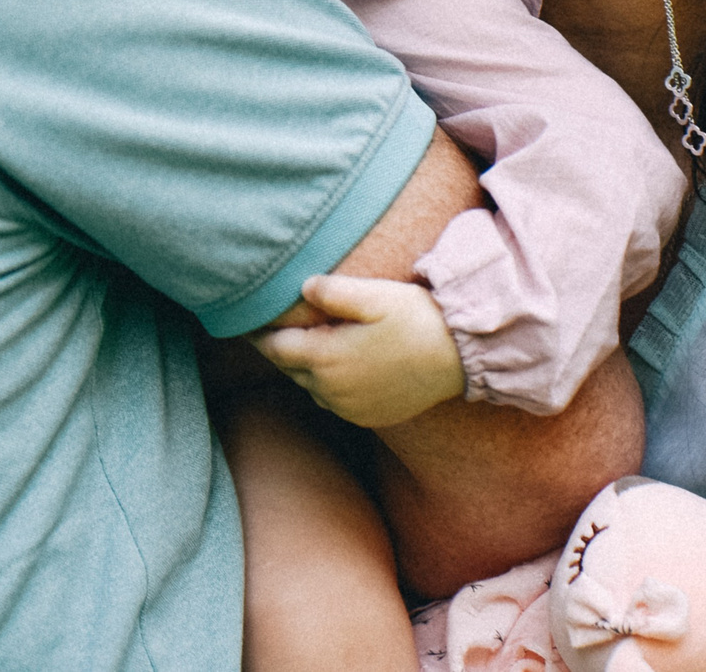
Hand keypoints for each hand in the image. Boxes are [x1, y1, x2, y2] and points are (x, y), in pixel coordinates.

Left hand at [250, 274, 466, 428]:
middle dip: (281, 348)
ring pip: (311, 387)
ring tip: (309, 342)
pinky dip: (330, 383)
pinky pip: (335, 401)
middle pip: (290, 368)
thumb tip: (301, 288)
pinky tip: (341, 364)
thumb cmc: (416, 320)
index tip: (245, 321)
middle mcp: (331, 391)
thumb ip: (332, 292)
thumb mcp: (374, 296)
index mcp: (325, 359)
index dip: (257, 334)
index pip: (274, 348)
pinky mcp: (369, 416)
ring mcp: (350, 408)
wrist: (460, 358)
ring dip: (307, 366)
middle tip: (275, 326)